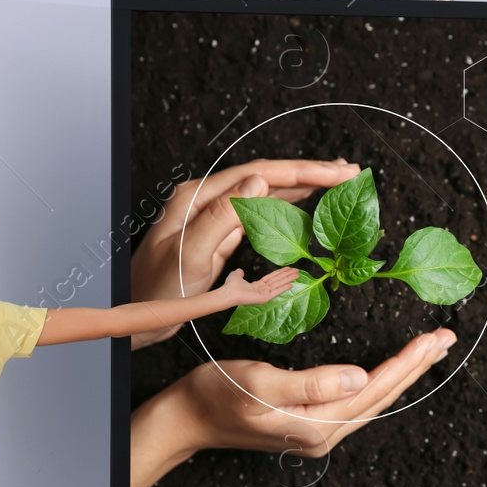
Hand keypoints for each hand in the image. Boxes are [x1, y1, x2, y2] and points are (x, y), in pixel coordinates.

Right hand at [128, 328, 455, 486]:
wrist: (186, 417)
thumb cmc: (215, 397)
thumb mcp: (261, 384)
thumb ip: (312, 384)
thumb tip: (359, 377)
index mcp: (316, 426)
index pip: (374, 389)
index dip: (407, 363)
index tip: (433, 339)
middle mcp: (324, 433)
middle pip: (381, 396)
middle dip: (416, 366)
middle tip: (445, 339)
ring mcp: (318, 430)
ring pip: (373, 398)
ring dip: (402, 373)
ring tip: (427, 350)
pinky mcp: (309, 421)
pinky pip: (357, 401)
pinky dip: (380, 380)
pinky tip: (389, 370)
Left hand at [130, 158, 359, 348]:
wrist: (137, 315)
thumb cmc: (157, 291)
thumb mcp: (190, 256)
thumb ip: (223, 217)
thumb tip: (259, 182)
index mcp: (198, 196)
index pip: (260, 173)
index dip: (302, 170)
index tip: (335, 173)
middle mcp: (207, 198)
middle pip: (267, 176)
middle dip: (309, 172)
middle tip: (348, 172)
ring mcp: (214, 214)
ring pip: (267, 191)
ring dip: (303, 184)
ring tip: (336, 180)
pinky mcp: (220, 231)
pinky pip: (260, 211)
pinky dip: (288, 203)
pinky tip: (306, 201)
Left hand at [210, 266, 299, 310]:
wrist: (229, 292)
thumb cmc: (231, 285)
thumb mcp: (236, 275)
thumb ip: (240, 273)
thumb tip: (240, 270)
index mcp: (257, 286)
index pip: (272, 278)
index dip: (280, 273)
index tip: (288, 268)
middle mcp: (262, 290)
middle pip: (278, 280)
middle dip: (287, 275)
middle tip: (297, 271)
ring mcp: (264, 295)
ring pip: (279, 284)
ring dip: (288, 279)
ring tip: (297, 274)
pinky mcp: (265, 298)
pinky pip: (276, 292)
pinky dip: (284, 288)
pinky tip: (292, 284)